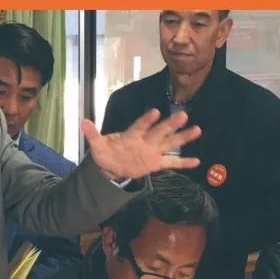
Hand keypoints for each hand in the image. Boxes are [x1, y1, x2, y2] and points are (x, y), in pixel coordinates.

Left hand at [81, 110, 200, 180]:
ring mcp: (153, 151)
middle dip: (170, 124)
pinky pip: (171, 163)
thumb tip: (82, 121)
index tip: (155, 112)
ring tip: (197, 130)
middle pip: (159, 132)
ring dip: (182, 137)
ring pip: (169, 143)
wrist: (112, 166)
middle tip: (183, 115)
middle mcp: (145, 141)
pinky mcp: (156, 163)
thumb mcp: (98, 146)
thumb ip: (93, 135)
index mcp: (132, 135)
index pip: (140, 126)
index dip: (146, 120)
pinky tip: (197, 161)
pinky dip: (183, 162)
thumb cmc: (107, 152)